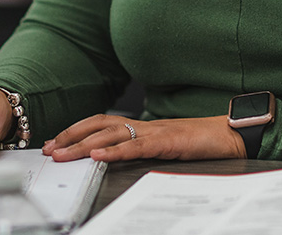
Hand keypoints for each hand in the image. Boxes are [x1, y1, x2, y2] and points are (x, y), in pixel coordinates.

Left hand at [45, 115, 245, 162]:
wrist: (232, 133)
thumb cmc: (202, 141)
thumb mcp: (167, 146)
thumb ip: (144, 149)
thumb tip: (120, 158)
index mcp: (143, 126)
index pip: (102, 124)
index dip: (76, 131)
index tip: (54, 142)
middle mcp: (145, 125)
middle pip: (99, 126)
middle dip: (71, 137)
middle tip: (49, 149)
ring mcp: (155, 131)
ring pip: (112, 135)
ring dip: (83, 145)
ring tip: (63, 155)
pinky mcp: (168, 141)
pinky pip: (137, 145)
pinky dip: (114, 151)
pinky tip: (98, 156)